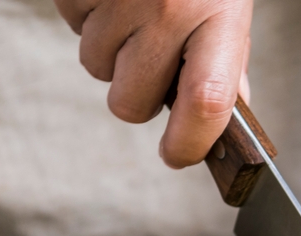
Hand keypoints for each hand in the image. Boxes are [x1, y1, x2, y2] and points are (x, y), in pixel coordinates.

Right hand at [54, 0, 252, 168]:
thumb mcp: (228, 5)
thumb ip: (225, 63)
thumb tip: (218, 123)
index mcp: (218, 18)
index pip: (207, 104)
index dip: (189, 145)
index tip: (175, 155)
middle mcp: (170, 9)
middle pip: (130, 104)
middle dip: (136, 93)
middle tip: (151, 59)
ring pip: (95, 67)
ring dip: (110, 49)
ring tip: (134, 8)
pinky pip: (73, 24)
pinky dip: (88, 13)